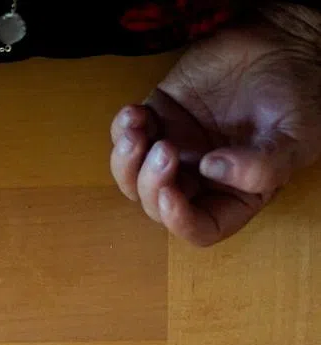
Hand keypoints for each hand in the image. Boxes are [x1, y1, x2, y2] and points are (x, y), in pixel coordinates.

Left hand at [110, 4, 320, 244]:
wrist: (287, 40)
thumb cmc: (298, 94)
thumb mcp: (295, 139)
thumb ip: (262, 168)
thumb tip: (211, 170)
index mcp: (232, 196)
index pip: (198, 228)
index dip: (179, 221)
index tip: (170, 196)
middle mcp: (198, 181)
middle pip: (156, 205)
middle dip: (151, 185)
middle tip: (164, 149)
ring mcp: (174, 151)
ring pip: (132, 178)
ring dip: (126, 162)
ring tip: (138, 132)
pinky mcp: (157, 119)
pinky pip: (125, 136)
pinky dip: (121, 129)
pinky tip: (134, 113)